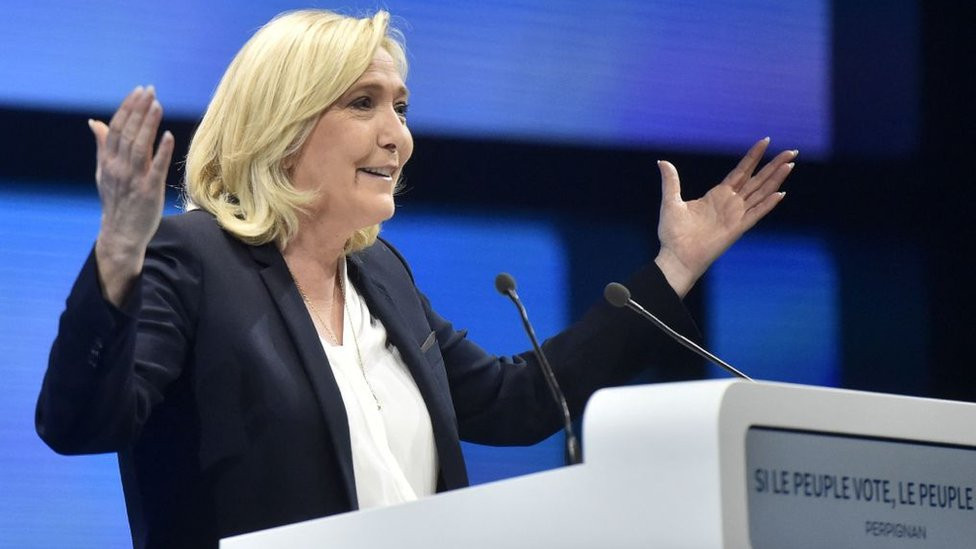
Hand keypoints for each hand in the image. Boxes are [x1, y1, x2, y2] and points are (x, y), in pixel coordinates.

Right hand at [91, 86, 174, 305]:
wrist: (121, 233)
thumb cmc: (116, 200)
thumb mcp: (104, 172)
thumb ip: (102, 146)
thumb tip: (95, 122)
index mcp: (108, 161)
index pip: (116, 128)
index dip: (128, 109)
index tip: (139, 91)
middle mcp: (118, 168)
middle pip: (128, 133)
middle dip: (139, 110)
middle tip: (150, 91)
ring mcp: (133, 179)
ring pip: (140, 147)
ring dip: (149, 125)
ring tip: (157, 105)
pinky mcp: (149, 191)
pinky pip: (156, 168)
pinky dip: (162, 151)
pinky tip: (169, 135)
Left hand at [654, 138, 796, 296]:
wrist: (676, 257)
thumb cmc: (673, 234)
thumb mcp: (671, 202)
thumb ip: (671, 181)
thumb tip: (662, 162)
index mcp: (717, 195)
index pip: (741, 171)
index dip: (753, 157)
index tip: (765, 141)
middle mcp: (730, 203)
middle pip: (757, 180)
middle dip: (774, 165)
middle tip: (791, 151)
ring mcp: (735, 216)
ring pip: (761, 193)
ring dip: (776, 179)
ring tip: (790, 165)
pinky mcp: (736, 229)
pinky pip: (755, 214)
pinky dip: (767, 205)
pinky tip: (780, 194)